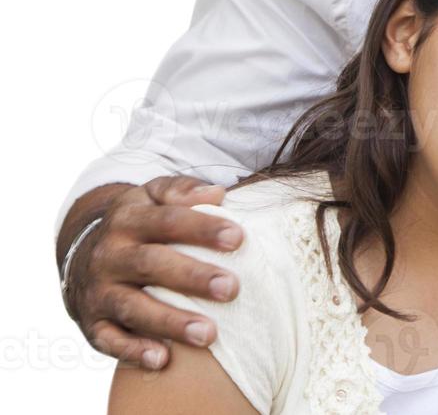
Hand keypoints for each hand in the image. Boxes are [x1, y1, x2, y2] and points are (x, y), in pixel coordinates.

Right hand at [61, 175, 242, 369]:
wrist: (85, 254)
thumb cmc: (141, 223)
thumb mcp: (152, 196)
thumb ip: (182, 190)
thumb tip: (218, 193)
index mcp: (128, 219)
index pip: (168, 220)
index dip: (202, 228)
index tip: (238, 238)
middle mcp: (110, 255)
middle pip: (151, 264)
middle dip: (192, 277)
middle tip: (232, 289)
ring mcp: (99, 291)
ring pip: (133, 307)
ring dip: (170, 322)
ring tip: (209, 334)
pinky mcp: (92, 323)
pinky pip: (109, 340)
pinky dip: (133, 351)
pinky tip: (162, 360)